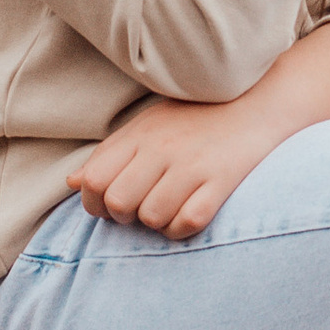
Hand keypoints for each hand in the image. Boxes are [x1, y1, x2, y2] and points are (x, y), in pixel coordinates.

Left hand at [66, 95, 277, 237]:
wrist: (257, 101)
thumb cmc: (196, 117)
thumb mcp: (148, 125)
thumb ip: (110, 154)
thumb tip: (73, 182)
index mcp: (140, 134)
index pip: (95, 180)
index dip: (95, 202)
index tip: (110, 204)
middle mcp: (162, 148)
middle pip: (119, 202)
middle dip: (124, 217)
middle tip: (140, 209)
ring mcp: (193, 165)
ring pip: (153, 217)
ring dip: (157, 223)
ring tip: (168, 208)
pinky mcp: (222, 179)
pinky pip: (189, 222)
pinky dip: (183, 228)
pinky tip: (189, 214)